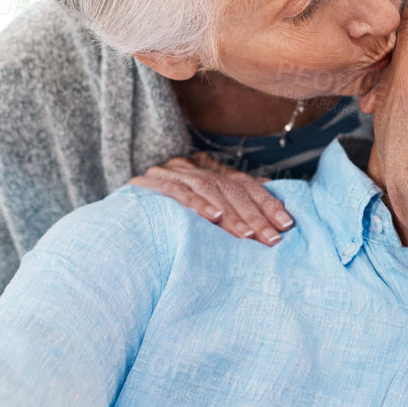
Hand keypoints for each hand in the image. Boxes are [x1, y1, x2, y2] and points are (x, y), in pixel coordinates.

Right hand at [128, 153, 294, 245]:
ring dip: (231, 214)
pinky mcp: (150, 183)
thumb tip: (269, 195)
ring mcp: (171, 173)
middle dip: (255, 213)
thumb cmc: (167, 212)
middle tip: (273, 238)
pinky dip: (197, 203)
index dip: (267, 202)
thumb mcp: (202, 204)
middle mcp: (192, 168)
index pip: (244, 184)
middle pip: (230, 187)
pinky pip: (177, 190)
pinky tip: (213, 218)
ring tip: (248, 235)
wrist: (120, 209)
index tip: (287, 224)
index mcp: (207, 171)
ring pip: (209, 188)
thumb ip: (231, 200)